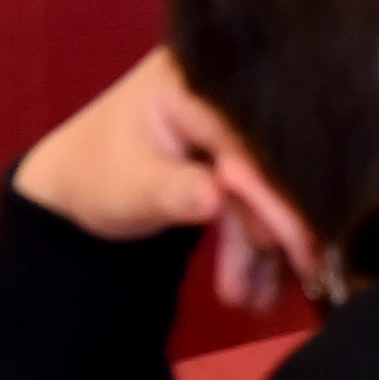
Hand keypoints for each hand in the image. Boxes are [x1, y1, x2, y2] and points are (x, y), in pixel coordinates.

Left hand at [14, 50, 321, 310]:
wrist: (74, 187)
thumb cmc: (93, 177)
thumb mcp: (127, 187)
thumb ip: (172, 191)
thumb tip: (217, 198)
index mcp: (195, 79)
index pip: (247, 138)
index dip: (271, 191)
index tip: (290, 241)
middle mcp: (224, 93)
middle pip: (268, 162)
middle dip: (277, 227)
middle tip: (304, 274)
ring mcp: (233, 124)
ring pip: (264, 188)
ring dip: (263, 248)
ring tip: (256, 301)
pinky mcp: (239, 156)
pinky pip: (255, 199)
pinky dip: (254, 245)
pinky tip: (257, 287)